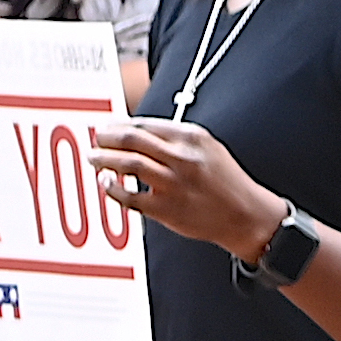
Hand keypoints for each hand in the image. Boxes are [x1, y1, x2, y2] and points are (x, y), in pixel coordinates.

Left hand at [92, 119, 283, 257]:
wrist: (247, 216)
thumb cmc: (227, 183)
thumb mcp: (208, 148)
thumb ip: (175, 138)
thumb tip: (137, 132)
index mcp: (191, 138)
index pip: (143, 124)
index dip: (119, 124)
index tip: (109, 127)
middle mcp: (182, 159)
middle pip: (130, 139)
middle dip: (106, 137)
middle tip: (97, 139)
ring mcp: (173, 184)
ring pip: (127, 164)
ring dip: (103, 159)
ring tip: (94, 158)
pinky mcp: (167, 209)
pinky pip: (129, 196)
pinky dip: (112, 188)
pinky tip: (106, 183)